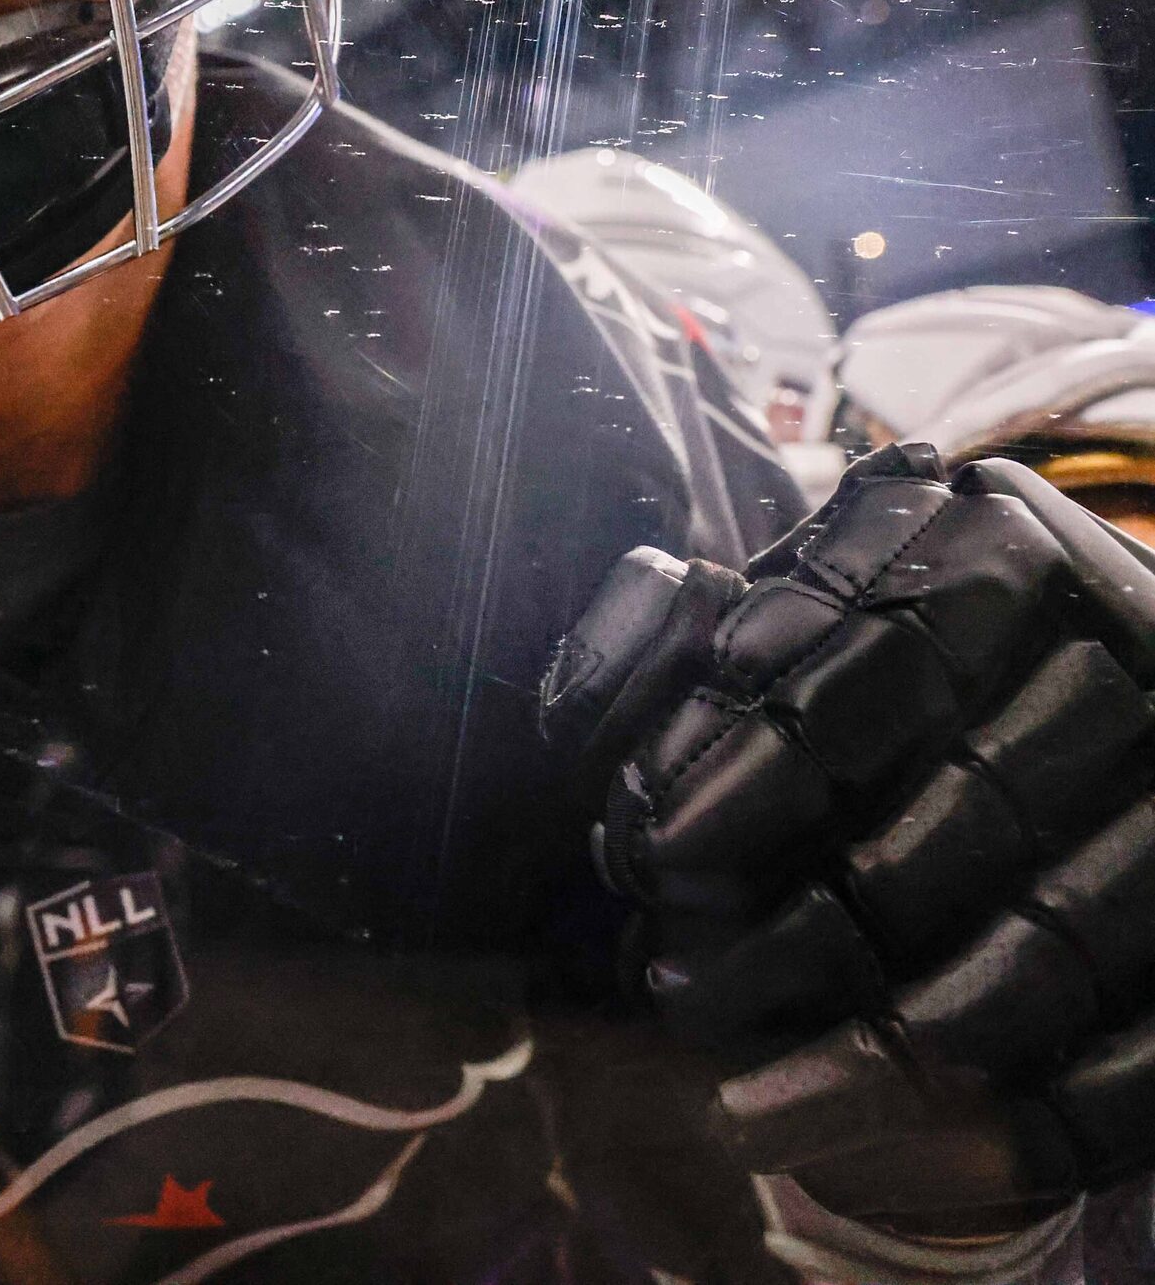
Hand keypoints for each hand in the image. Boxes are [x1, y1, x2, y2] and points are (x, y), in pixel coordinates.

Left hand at [542, 444, 1154, 1235]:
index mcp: (1014, 553)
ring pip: (1059, 945)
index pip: (887, 655)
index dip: (765, 764)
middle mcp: (1139, 655)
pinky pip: (1148, 1059)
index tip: (654, 852)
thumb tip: (620, 773)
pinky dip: (1030, 1129)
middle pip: (973, 812)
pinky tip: (898, 1168)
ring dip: (896, 1049)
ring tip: (754, 1108)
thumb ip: (723, 663)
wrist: (1100, 708)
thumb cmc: (905, 664)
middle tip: (682, 996)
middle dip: (812, 926)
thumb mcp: (814, 619)